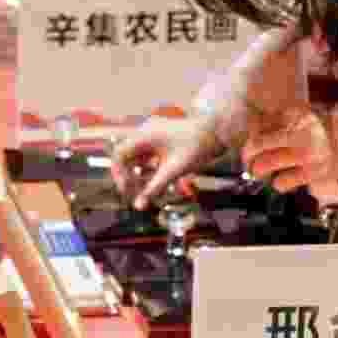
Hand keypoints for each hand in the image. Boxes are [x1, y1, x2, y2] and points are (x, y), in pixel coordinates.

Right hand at [113, 110, 230, 206]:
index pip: (119, 155)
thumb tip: (138, 206)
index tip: (128, 191)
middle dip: (127, 176)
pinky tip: (156, 182)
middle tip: (135, 194)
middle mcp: (145, 132)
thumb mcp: (174, 170)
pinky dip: (148, 170)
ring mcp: (154, 135)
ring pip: (136, 157)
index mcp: (145, 135)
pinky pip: (147, 156)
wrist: (218, 131)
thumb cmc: (197, 147)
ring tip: (146, 191)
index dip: (119, 174)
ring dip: (137, 174)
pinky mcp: (162, 140)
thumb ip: (154, 188)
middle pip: (125, 156)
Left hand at [244, 105, 337, 196]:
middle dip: (247, 154)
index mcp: (294, 114)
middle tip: (247, 159)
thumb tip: (257, 126)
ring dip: (259, 170)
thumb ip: (284, 119)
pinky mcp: (312, 173)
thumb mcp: (307, 113)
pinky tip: (281, 181)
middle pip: (256, 145)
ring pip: (265, 165)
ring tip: (260, 171)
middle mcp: (295, 132)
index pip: (259, 123)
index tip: (250, 140)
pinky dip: (279, 183)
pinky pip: (284, 182)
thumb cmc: (334, 126)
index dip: (251, 133)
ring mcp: (303, 154)